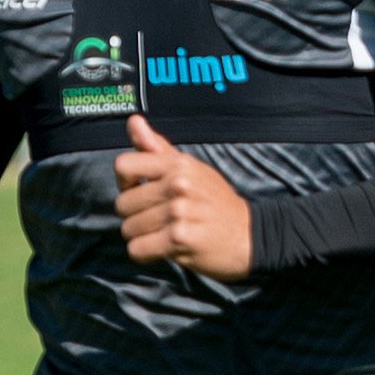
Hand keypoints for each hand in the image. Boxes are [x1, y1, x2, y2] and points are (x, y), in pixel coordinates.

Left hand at [113, 115, 253, 277]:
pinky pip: (138, 249)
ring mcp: (179, 211)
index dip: (126, 183)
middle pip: (123, 204)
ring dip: (143, 237)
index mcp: (178, 165)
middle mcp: (178, 185)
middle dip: (136, 217)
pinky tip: (165, 249)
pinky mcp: (179, 238)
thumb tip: (133, 120)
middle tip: (161, 220)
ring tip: (166, 234)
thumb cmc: (217, 203)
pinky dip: (146, 254)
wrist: (252, 237)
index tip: (142, 192)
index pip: (123, 166)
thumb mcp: (192, 169)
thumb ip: (158, 148)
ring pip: (129, 229)